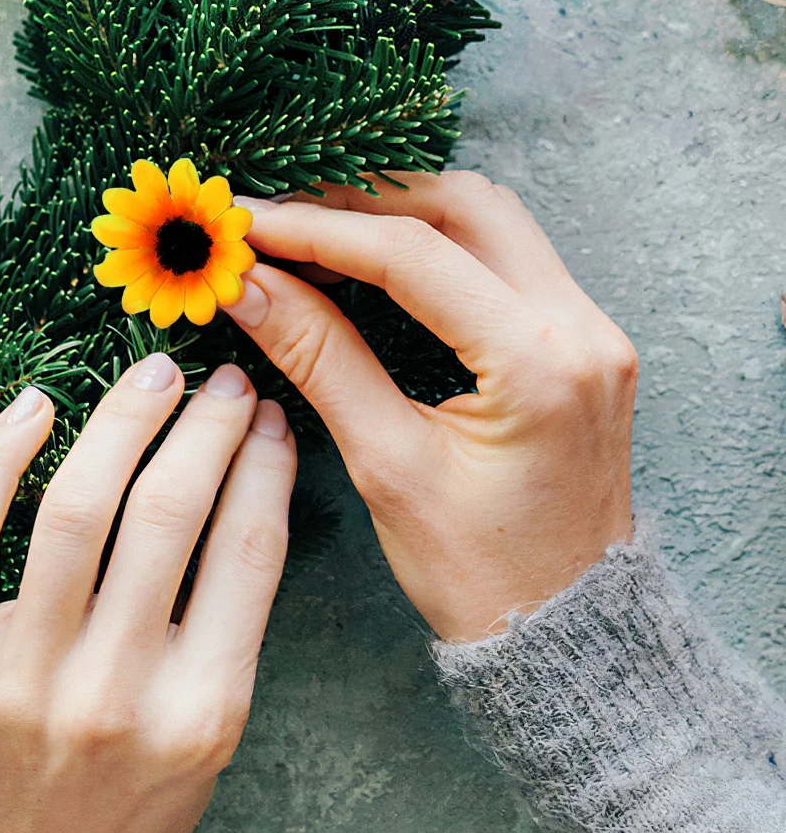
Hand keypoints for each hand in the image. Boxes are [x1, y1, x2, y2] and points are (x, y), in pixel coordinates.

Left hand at [0, 353, 296, 832]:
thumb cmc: (127, 819)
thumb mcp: (207, 741)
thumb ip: (225, 630)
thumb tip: (242, 484)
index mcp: (200, 716)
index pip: (247, 552)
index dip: (264, 464)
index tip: (270, 416)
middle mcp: (114, 694)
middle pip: (168, 513)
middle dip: (205, 426)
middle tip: (221, 381)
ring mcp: (23, 678)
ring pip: (75, 507)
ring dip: (121, 420)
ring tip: (152, 375)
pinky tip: (35, 404)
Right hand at [223, 171, 634, 643]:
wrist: (569, 635)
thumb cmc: (482, 575)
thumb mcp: (387, 467)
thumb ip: (319, 359)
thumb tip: (246, 284)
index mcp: (539, 365)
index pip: (412, 255)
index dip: (315, 227)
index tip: (243, 223)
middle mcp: (580, 329)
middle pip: (462, 206)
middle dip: (360, 197)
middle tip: (276, 215)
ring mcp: (590, 329)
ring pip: (488, 217)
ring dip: (399, 209)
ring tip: (314, 228)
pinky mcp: (579, 340)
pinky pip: (503, 254)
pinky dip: (433, 241)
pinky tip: (369, 258)